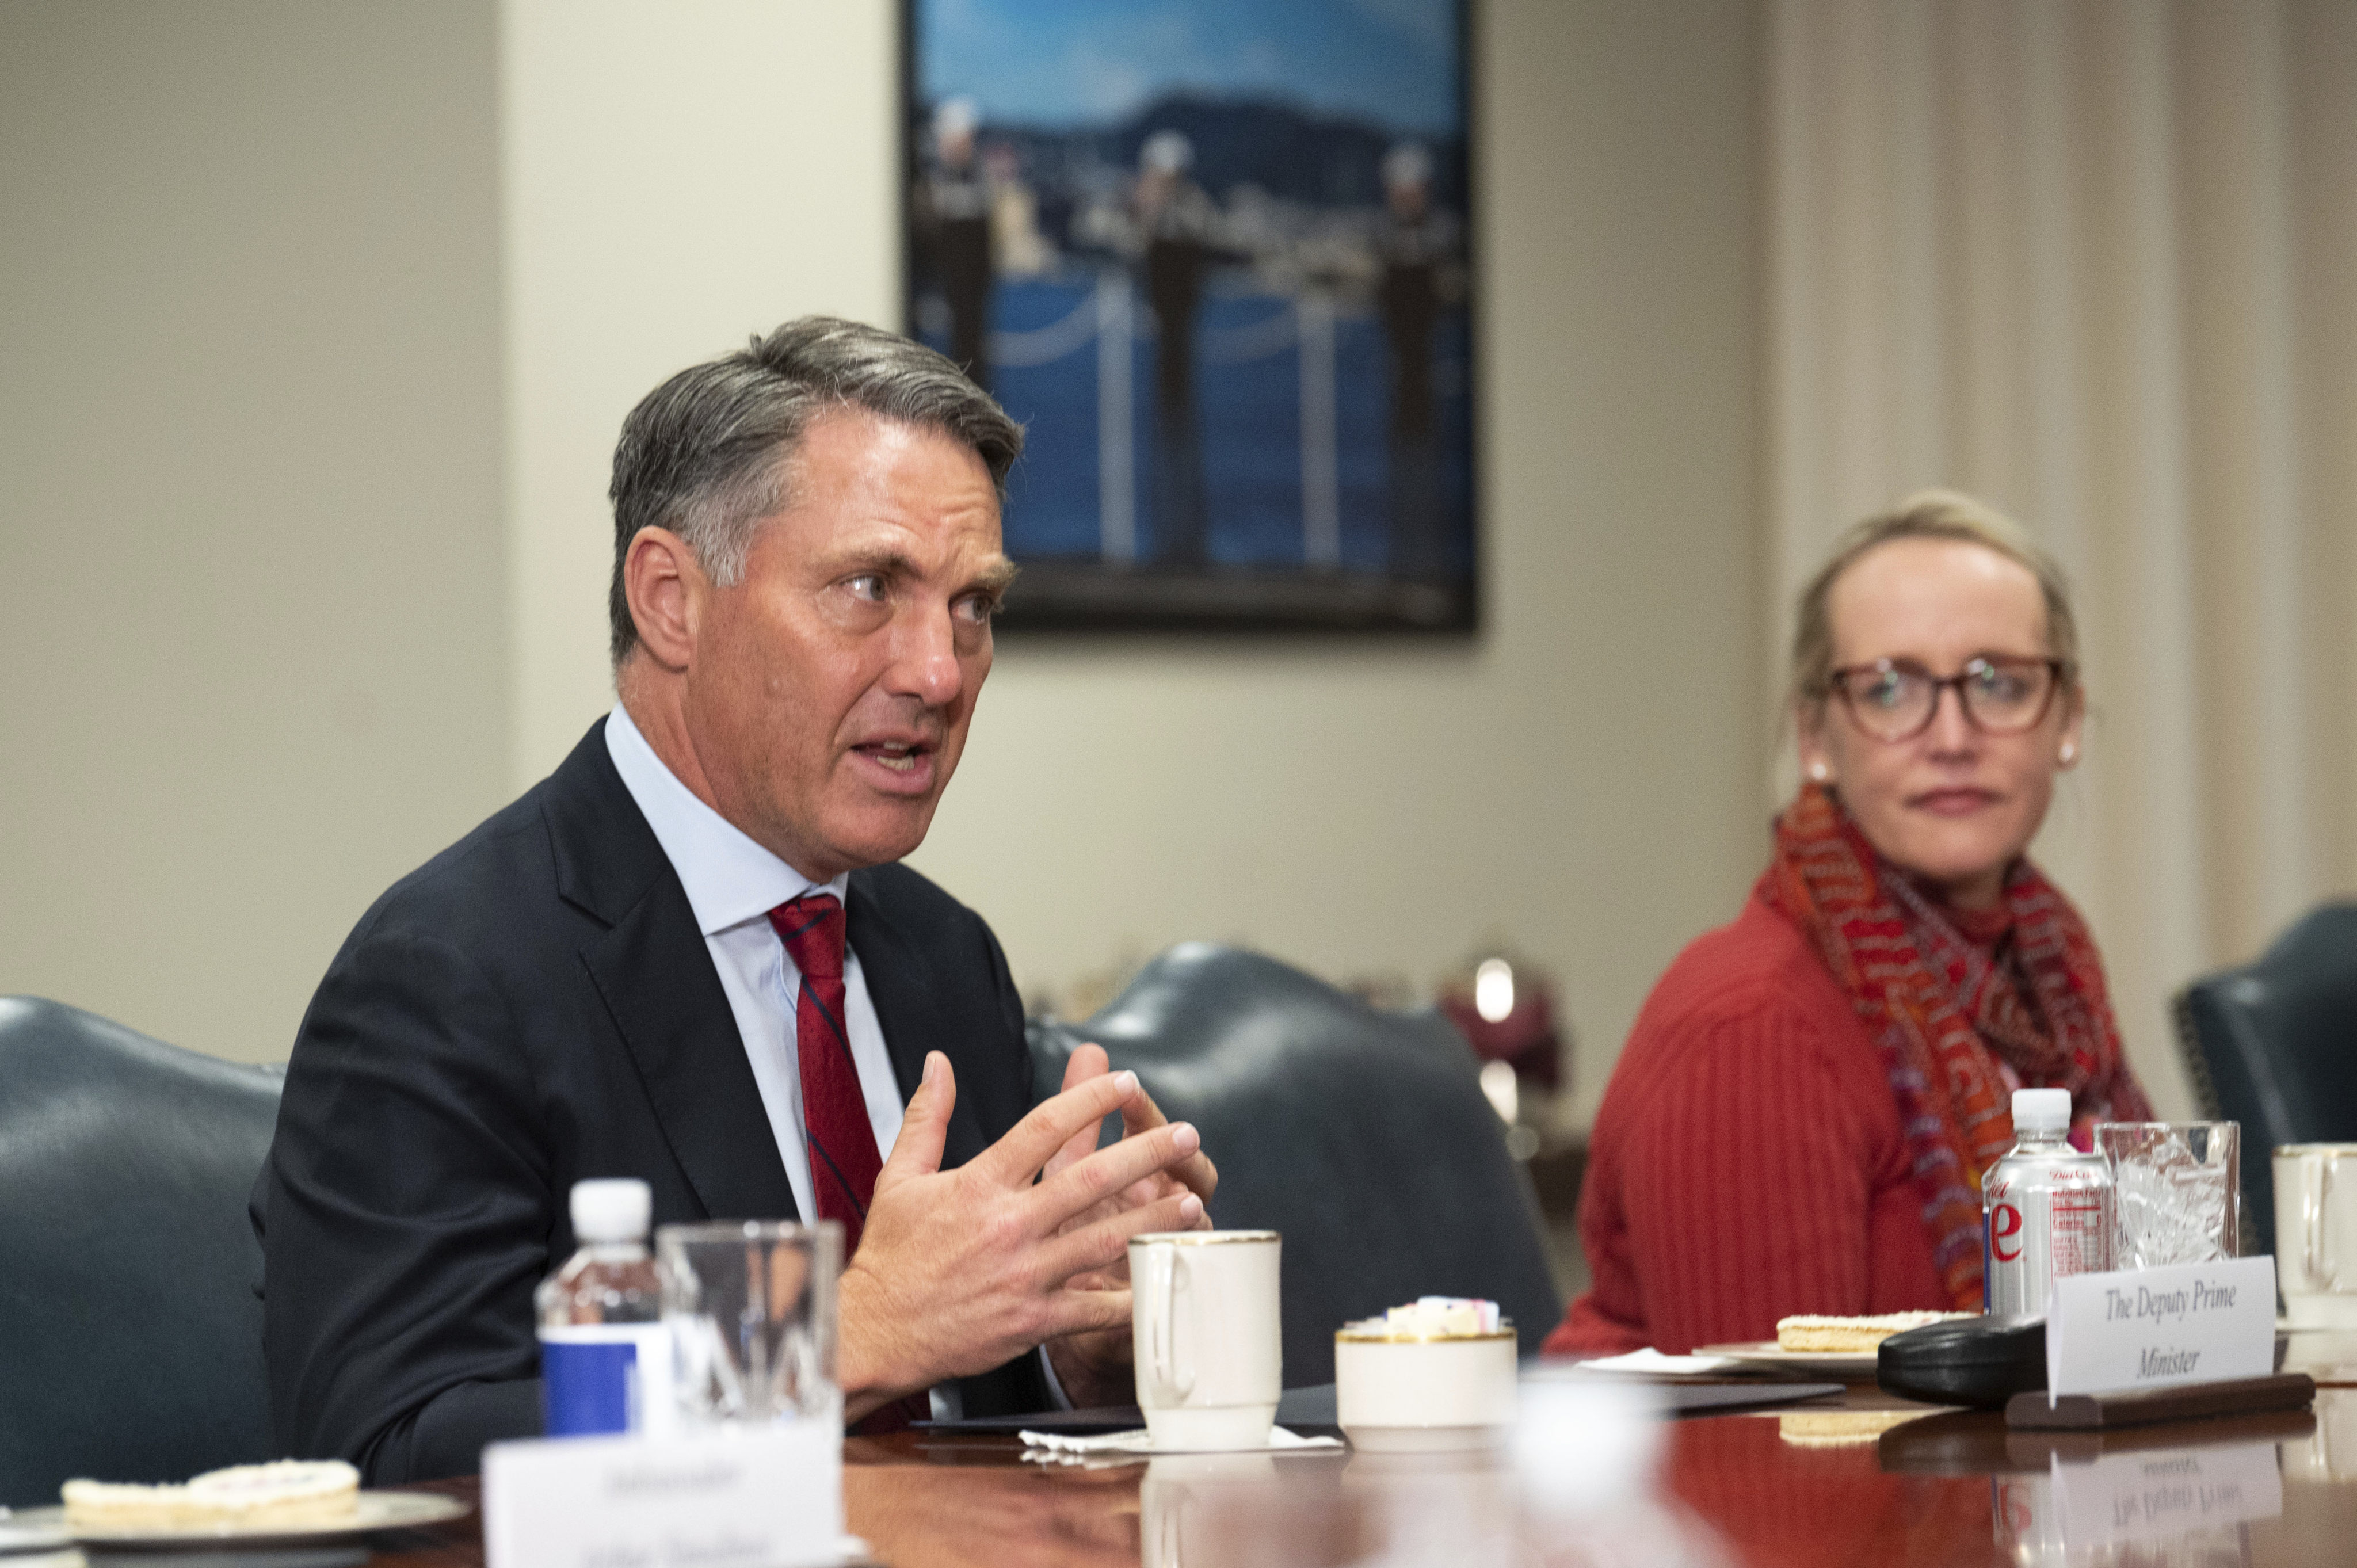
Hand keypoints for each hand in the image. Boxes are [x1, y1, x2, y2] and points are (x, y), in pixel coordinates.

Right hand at [835, 1051, 1204, 1422]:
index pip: (1046, 1127)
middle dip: (1146, 1153)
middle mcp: (1008, 1225)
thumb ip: (928, 1117)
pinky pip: (1094, 1308)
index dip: (1092, 1099)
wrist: (874, 1333)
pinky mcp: (1033, 1321)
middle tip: (1188, 1134)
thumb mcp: (899, 1177)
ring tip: (1193, 1200)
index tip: (1127, 1082)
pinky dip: (1132, 1296)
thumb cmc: (890, 1256)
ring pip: (1104, 1240)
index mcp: (980, 1185)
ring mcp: (1024, 1275)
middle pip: (1091, 1179)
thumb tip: (938, 1062)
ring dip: (1154, 1218)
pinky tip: (1163, 1279)